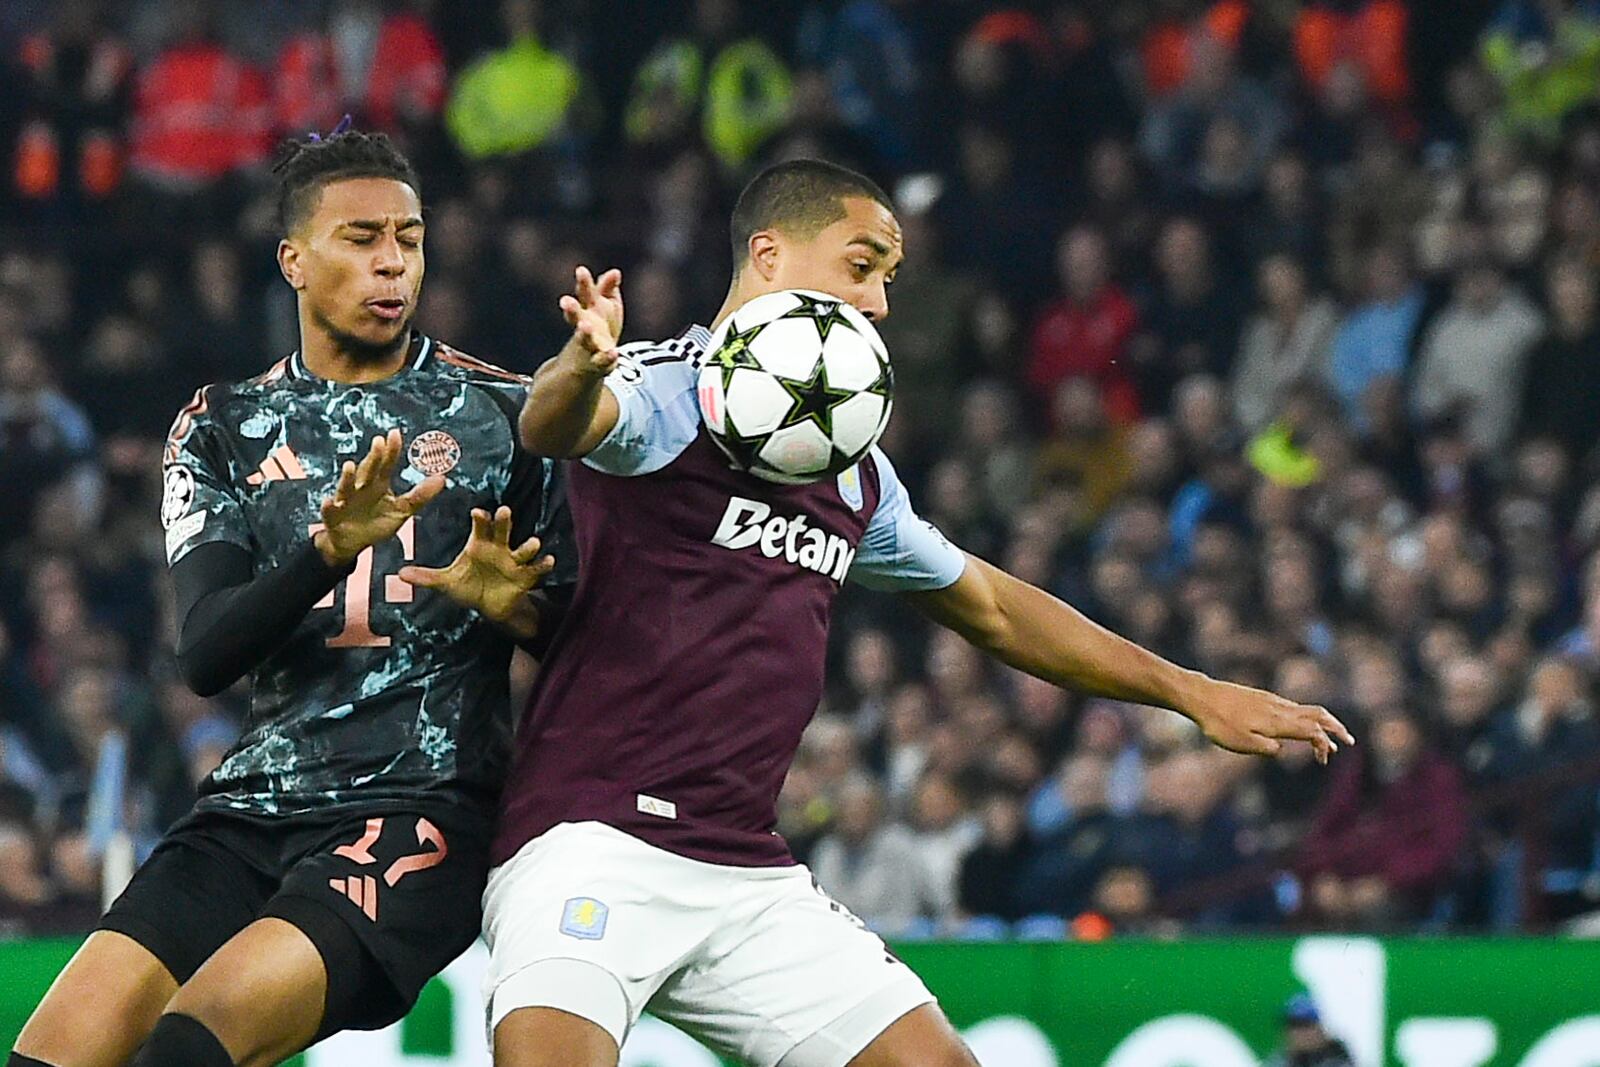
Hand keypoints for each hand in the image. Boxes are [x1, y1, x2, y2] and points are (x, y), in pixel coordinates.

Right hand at [314, 429, 444, 565]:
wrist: (352, 542)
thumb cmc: (376, 522)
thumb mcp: (402, 510)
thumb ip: (420, 495)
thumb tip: (442, 478)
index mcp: (379, 484)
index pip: (386, 464)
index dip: (391, 450)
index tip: (395, 433)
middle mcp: (362, 488)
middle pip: (368, 470)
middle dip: (373, 457)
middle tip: (379, 442)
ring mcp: (346, 500)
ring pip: (346, 486)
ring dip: (348, 477)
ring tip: (350, 466)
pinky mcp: (333, 515)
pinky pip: (330, 510)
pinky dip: (329, 505)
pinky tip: (330, 501)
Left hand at [396, 505, 554, 623]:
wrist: (491, 605)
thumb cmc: (469, 586)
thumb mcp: (447, 583)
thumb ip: (426, 577)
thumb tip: (400, 574)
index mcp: (480, 544)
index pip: (480, 526)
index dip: (480, 519)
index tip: (478, 512)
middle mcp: (499, 548)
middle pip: (503, 530)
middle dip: (504, 521)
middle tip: (504, 511)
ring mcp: (514, 561)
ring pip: (524, 549)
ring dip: (529, 546)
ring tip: (533, 543)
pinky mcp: (526, 576)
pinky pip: (537, 569)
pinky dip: (543, 565)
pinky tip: (548, 561)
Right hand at [558, 266, 623, 374]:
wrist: (586, 365)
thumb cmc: (597, 329)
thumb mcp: (604, 306)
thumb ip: (607, 289)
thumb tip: (615, 272)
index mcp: (586, 310)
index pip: (584, 294)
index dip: (583, 282)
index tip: (581, 270)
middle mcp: (583, 326)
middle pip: (575, 315)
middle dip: (571, 308)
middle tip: (565, 301)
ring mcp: (588, 346)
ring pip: (584, 339)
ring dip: (583, 333)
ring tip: (584, 325)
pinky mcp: (597, 363)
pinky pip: (602, 361)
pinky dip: (607, 358)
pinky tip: (614, 353)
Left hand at [1183, 676, 1354, 763]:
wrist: (1202, 697)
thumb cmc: (1219, 723)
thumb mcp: (1241, 743)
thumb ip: (1266, 749)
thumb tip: (1282, 750)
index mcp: (1278, 722)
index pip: (1312, 731)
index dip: (1324, 744)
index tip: (1324, 759)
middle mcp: (1280, 708)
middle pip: (1317, 714)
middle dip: (1335, 727)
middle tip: (1349, 740)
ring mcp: (1272, 701)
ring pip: (1306, 709)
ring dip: (1321, 723)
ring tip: (1328, 737)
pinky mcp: (1263, 698)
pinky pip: (1293, 706)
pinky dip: (1305, 717)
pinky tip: (1300, 725)